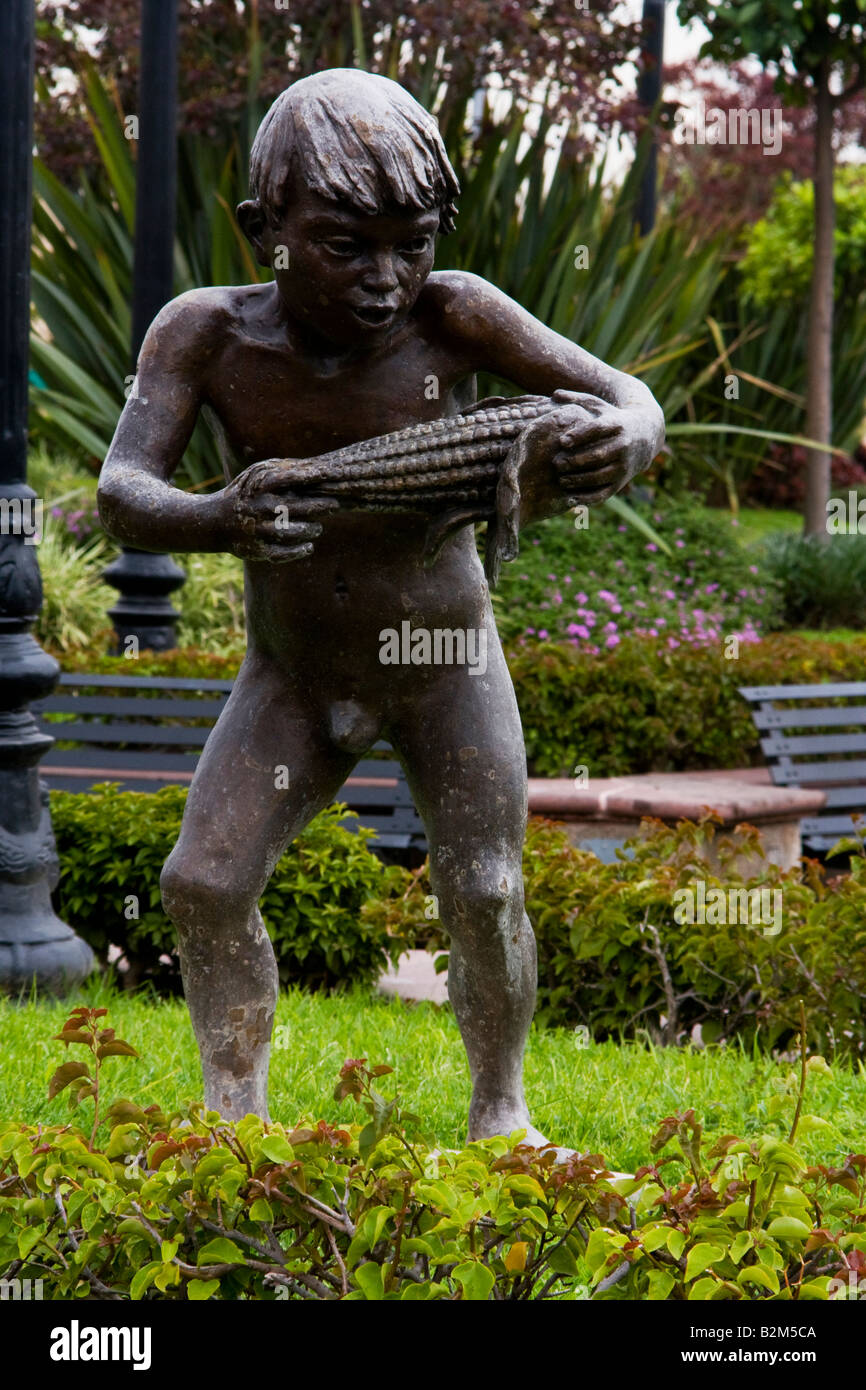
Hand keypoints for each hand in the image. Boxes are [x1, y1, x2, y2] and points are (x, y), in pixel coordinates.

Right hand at [218, 459, 338, 562]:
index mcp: (258, 487)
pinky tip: (309, 546)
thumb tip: (318, 469)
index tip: (327, 476)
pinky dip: (298, 551)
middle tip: (334, 505)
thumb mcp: (258, 476)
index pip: (286, 478)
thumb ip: (283, 471)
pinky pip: (281, 554)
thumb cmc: (248, 494)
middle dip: (318, 506)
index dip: (308, 477)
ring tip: (318, 527)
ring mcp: (257, 530)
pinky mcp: (257, 550)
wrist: (216, 521)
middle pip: (294, 507)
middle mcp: (258, 508)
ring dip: (310, 530)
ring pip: (291, 532)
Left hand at [510, 390, 660, 528]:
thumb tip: (554, 393)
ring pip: (600, 476)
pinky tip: (570, 498)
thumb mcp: (600, 406)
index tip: (562, 441)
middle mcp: (624, 445)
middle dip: (576, 461)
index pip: (598, 430)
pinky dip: (587, 498)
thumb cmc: (614, 419)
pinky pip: (604, 493)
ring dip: (579, 480)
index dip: (580, 435)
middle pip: (599, 455)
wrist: (646, 435)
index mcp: (618, 424)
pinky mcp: (621, 482)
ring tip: (560, 479)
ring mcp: (624, 466)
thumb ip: (577, 399)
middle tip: (555, 463)